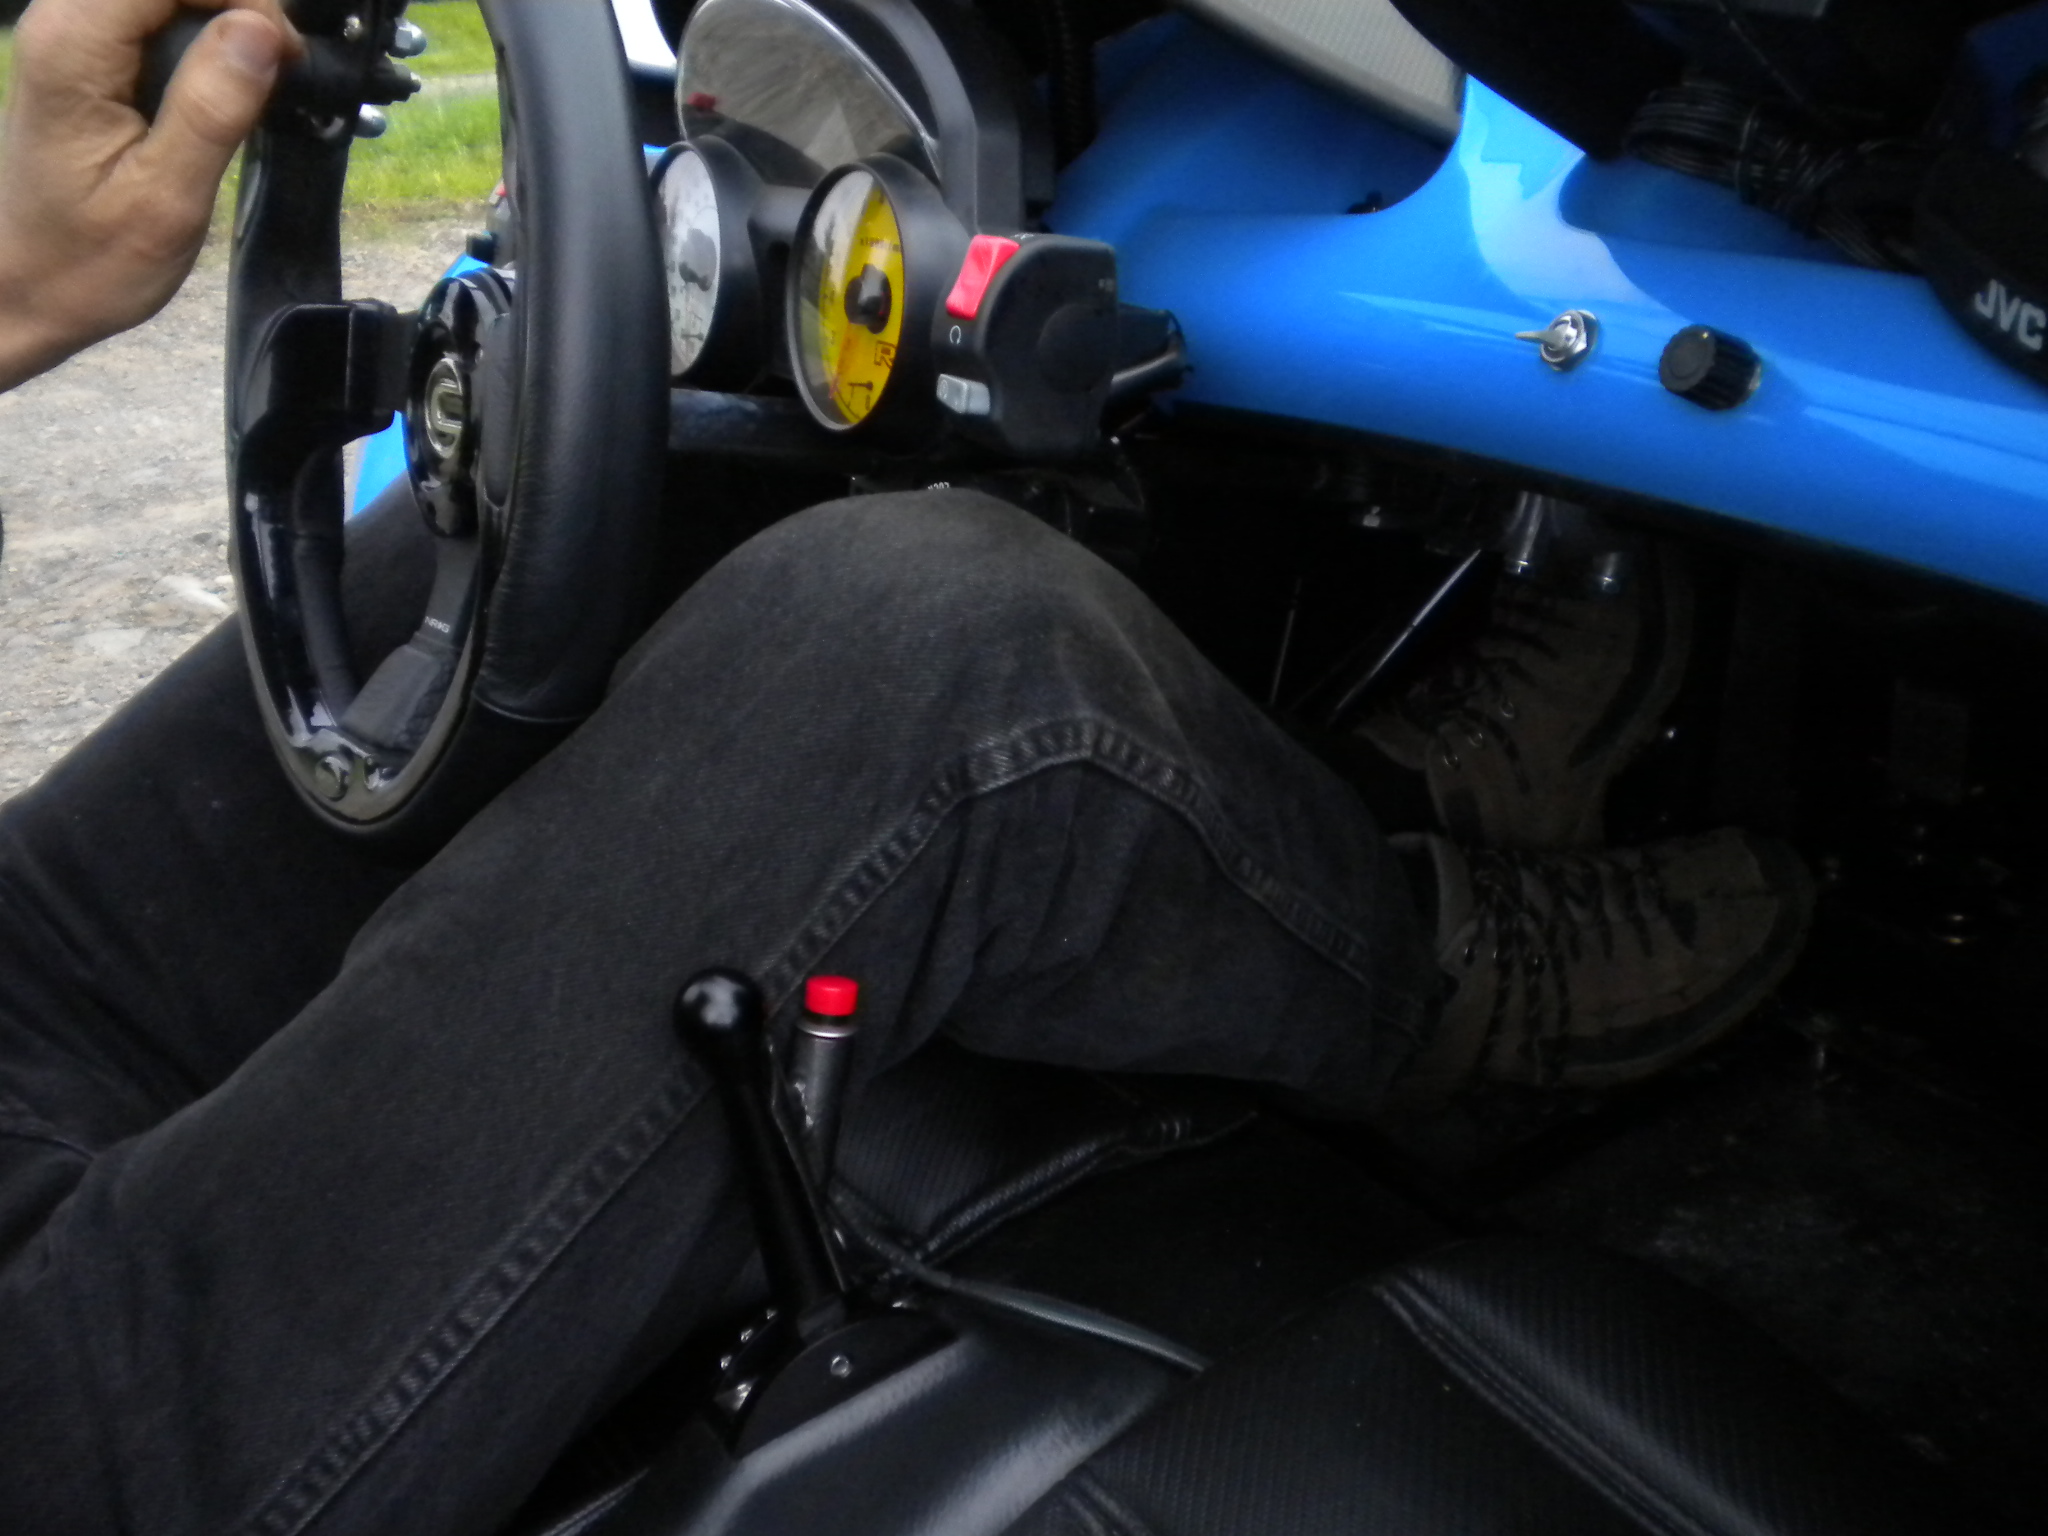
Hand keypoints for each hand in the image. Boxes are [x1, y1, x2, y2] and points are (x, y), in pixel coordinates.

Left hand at [0, 0, 300, 390]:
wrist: (24, 286)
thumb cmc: (90, 260)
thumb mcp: (166, 199)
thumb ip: (212, 108)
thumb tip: (262, 30)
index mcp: (74, 46)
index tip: (287, 55)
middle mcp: (63, 17)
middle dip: (236, 4)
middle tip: (282, 69)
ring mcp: (71, 28)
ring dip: (223, 17)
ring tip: (263, 77)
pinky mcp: (87, 46)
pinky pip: (154, 12)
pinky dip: (203, 33)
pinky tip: (228, 79)